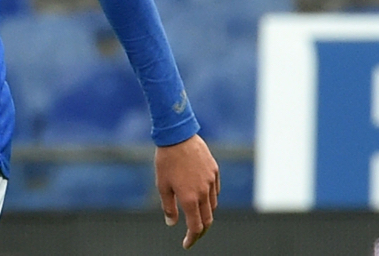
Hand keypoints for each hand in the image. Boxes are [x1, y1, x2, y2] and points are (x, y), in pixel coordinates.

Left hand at [156, 134, 219, 249]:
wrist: (177, 136)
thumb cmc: (166, 160)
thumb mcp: (162, 185)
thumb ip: (168, 207)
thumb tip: (172, 223)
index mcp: (189, 198)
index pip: (195, 227)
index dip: (192, 238)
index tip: (186, 243)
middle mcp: (203, 192)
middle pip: (207, 219)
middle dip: (201, 230)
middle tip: (193, 233)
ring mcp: (211, 181)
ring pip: (213, 205)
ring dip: (205, 213)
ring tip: (196, 213)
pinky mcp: (215, 171)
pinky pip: (215, 190)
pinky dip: (210, 198)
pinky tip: (202, 195)